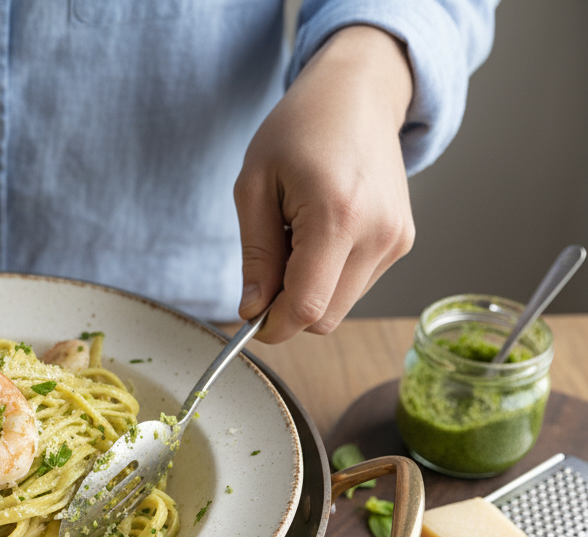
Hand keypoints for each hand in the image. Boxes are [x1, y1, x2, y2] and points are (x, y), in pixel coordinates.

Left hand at [234, 25, 415, 342]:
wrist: (358, 94)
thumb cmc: (299, 129)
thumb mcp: (255, 185)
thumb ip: (256, 253)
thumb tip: (252, 310)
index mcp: (337, 216)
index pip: (306, 307)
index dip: (272, 326)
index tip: (249, 320)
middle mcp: (378, 234)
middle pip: (324, 316)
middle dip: (287, 308)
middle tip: (267, 264)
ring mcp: (397, 239)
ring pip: (340, 306)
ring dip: (309, 290)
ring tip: (296, 236)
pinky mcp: (403, 241)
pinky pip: (356, 285)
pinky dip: (330, 276)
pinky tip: (320, 234)